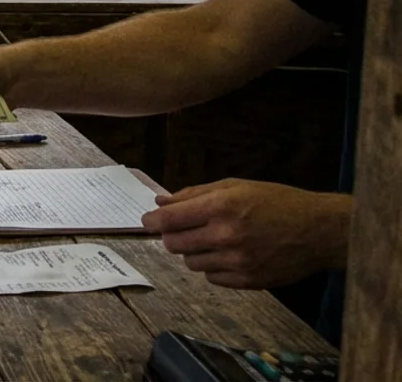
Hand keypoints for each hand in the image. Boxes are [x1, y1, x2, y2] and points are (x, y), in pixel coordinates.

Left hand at [141, 179, 351, 288]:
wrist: (319, 230)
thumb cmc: (278, 202)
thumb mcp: (235, 186)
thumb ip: (194, 194)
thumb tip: (161, 202)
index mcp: (221, 207)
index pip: (169, 220)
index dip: (152, 221)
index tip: (148, 222)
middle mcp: (226, 235)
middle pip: (173, 244)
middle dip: (172, 236)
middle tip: (183, 229)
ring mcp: (238, 261)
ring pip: (191, 262)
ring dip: (194, 251)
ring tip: (212, 240)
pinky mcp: (248, 281)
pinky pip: (212, 277)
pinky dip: (214, 267)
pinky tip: (228, 254)